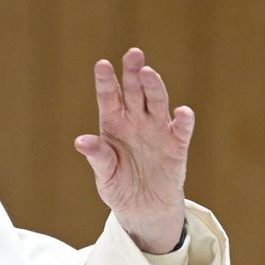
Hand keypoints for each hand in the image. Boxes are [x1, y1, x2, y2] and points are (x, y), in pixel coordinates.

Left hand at [75, 48, 192, 253]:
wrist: (143, 210)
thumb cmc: (119, 187)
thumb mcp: (104, 174)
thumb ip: (97, 156)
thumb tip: (81, 141)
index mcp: (113, 123)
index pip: (109, 97)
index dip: (105, 80)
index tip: (102, 64)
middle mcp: (136, 121)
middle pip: (135, 91)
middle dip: (133, 73)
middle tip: (133, 54)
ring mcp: (157, 131)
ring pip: (156, 102)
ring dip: (154, 87)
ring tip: (149, 73)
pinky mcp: (176, 146)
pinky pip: (181, 130)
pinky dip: (183, 121)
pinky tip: (182, 111)